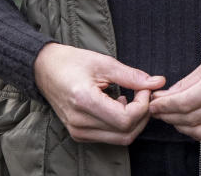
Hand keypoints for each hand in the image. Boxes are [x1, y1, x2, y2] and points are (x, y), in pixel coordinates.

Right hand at [33, 43, 164, 144]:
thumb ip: (131, 75)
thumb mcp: (102, 62)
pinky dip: (121, 125)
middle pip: (126, 132)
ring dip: (133, 122)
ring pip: (120, 139)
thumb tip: (157, 82)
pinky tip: (117, 106)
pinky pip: (109, 138)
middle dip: (142, 115)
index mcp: (84, 100)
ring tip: (131, 100)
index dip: (143, 106)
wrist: (43, 68)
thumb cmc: (70, 61)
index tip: (145, 90)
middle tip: (143, 95)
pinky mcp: (78, 134)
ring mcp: (78, 131)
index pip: (126, 118)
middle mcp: (80, 122)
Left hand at [148, 29, 200, 141]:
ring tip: (170, 118)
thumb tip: (167, 94)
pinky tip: (191, 124)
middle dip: (169, 116)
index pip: (186, 102)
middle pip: (193, 119)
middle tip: (156, 110)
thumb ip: (190, 80)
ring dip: (183, 128)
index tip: (152, 103)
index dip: (165, 105)